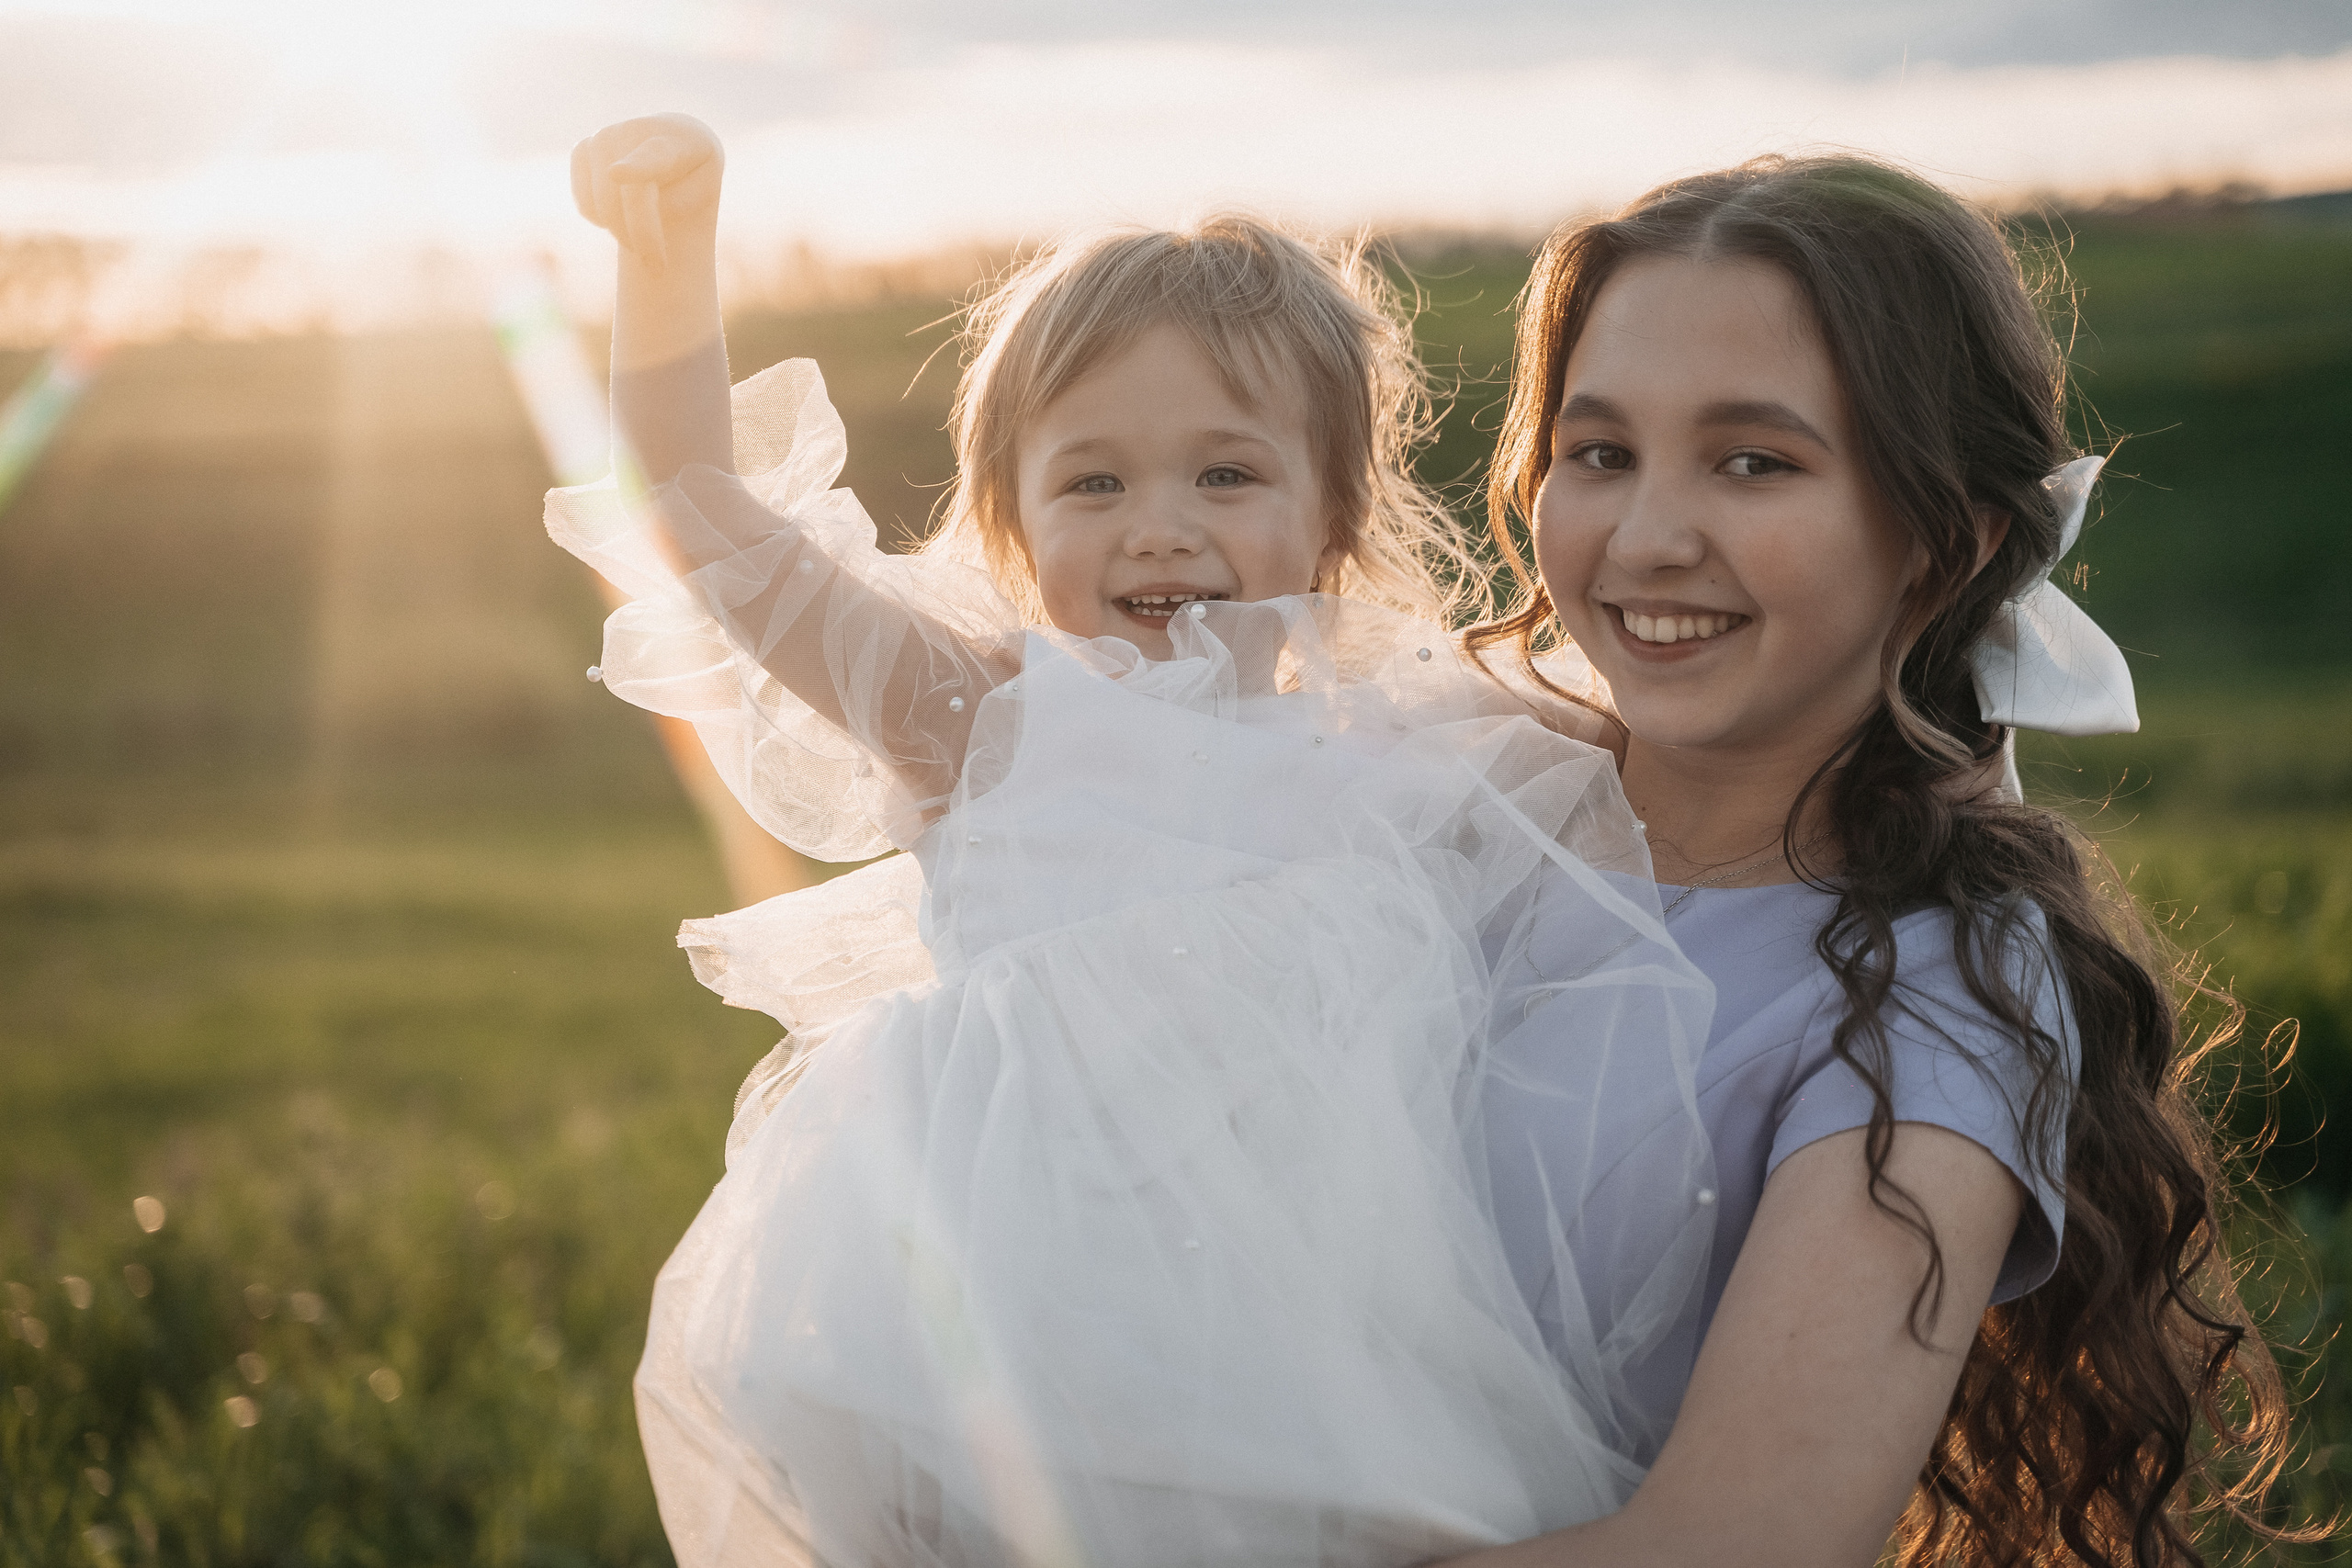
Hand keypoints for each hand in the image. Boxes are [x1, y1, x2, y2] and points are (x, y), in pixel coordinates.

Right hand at [571, 114, 723, 272]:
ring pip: (602, 204)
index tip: (618, 174)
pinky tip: (621, 210)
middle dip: (642, 237)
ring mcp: (604, 137)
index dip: (636, 167)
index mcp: (676, 139)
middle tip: (658, 269)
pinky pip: (586, 203)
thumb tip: (637, 203)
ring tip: (645, 229)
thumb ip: (677, 202)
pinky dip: (602, 220)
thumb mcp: (702, 190)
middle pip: (629, 197)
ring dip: (622, 231)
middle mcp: (634, 130)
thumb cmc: (692, 173)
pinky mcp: (582, 149)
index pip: (653, 158)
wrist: (671, 144)